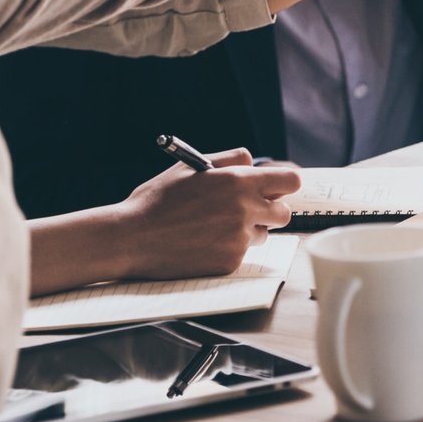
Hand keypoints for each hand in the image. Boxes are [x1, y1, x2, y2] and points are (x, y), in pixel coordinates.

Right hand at [113, 148, 300, 278]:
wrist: (131, 238)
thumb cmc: (158, 199)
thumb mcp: (192, 166)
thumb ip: (230, 159)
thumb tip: (253, 163)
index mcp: (239, 181)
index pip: (291, 181)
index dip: (284, 184)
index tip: (276, 188)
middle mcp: (245, 209)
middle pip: (284, 212)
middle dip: (271, 210)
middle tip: (249, 210)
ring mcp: (238, 239)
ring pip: (262, 234)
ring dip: (247, 231)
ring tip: (212, 227)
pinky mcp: (229, 262)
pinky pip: (241, 253)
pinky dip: (228, 249)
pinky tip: (202, 244)